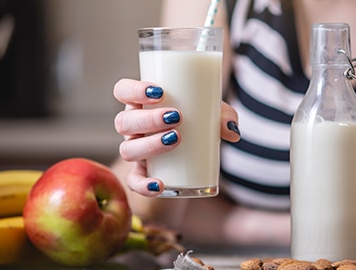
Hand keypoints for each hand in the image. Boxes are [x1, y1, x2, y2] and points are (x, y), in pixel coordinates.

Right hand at [113, 78, 239, 196]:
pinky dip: (144, 186)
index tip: (159, 91)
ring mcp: (135, 151)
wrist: (192, 157)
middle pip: (124, 121)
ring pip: (127, 149)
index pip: (123, 91)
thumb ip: (223, 116)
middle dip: (148, 119)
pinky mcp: (142, 175)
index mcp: (142, 105)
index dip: (133, 90)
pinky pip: (134, 182)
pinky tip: (160, 185)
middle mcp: (133, 127)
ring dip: (149, 145)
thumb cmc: (197, 124)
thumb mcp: (210, 114)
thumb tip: (232, 131)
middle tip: (176, 117)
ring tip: (176, 139)